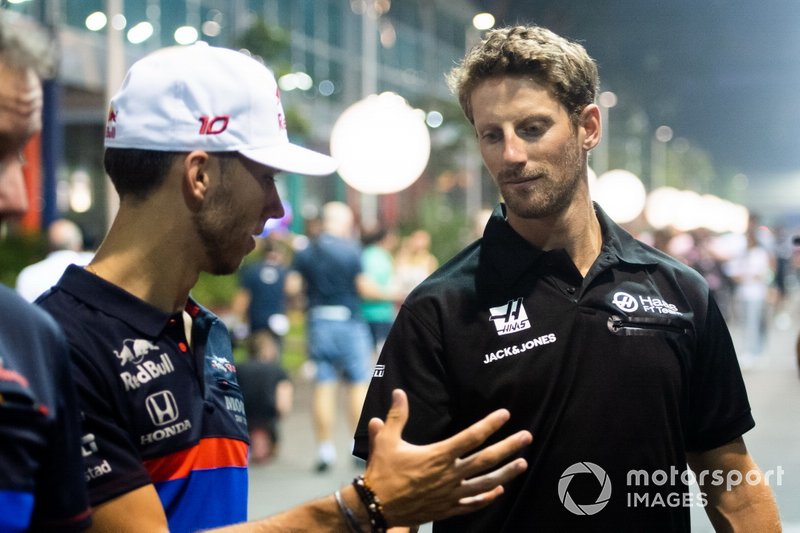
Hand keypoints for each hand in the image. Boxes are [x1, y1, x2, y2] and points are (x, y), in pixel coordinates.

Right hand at [364, 389, 531, 526]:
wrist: (375, 506)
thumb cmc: (382, 472)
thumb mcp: (387, 440)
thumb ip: (397, 416)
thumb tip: (399, 392)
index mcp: (438, 455)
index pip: (471, 437)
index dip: (490, 425)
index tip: (505, 415)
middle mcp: (449, 475)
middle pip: (486, 459)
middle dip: (509, 447)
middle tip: (527, 437)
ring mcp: (450, 494)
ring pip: (485, 483)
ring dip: (506, 473)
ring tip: (523, 464)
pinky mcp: (447, 509)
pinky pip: (472, 504)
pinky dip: (487, 498)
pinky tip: (498, 491)